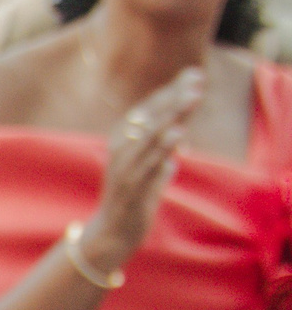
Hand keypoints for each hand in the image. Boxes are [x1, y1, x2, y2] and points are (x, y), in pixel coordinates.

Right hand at [79, 66, 202, 275]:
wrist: (111, 234)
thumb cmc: (132, 202)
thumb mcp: (150, 174)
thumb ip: (162, 158)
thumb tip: (176, 147)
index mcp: (122, 142)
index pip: (148, 110)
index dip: (171, 91)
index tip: (193, 74)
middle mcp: (119, 150)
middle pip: (150, 116)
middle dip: (175, 96)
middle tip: (196, 78)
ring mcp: (124, 167)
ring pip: (150, 135)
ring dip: (173, 114)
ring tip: (193, 96)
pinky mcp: (130, 185)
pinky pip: (149, 161)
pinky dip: (163, 145)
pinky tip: (178, 131)